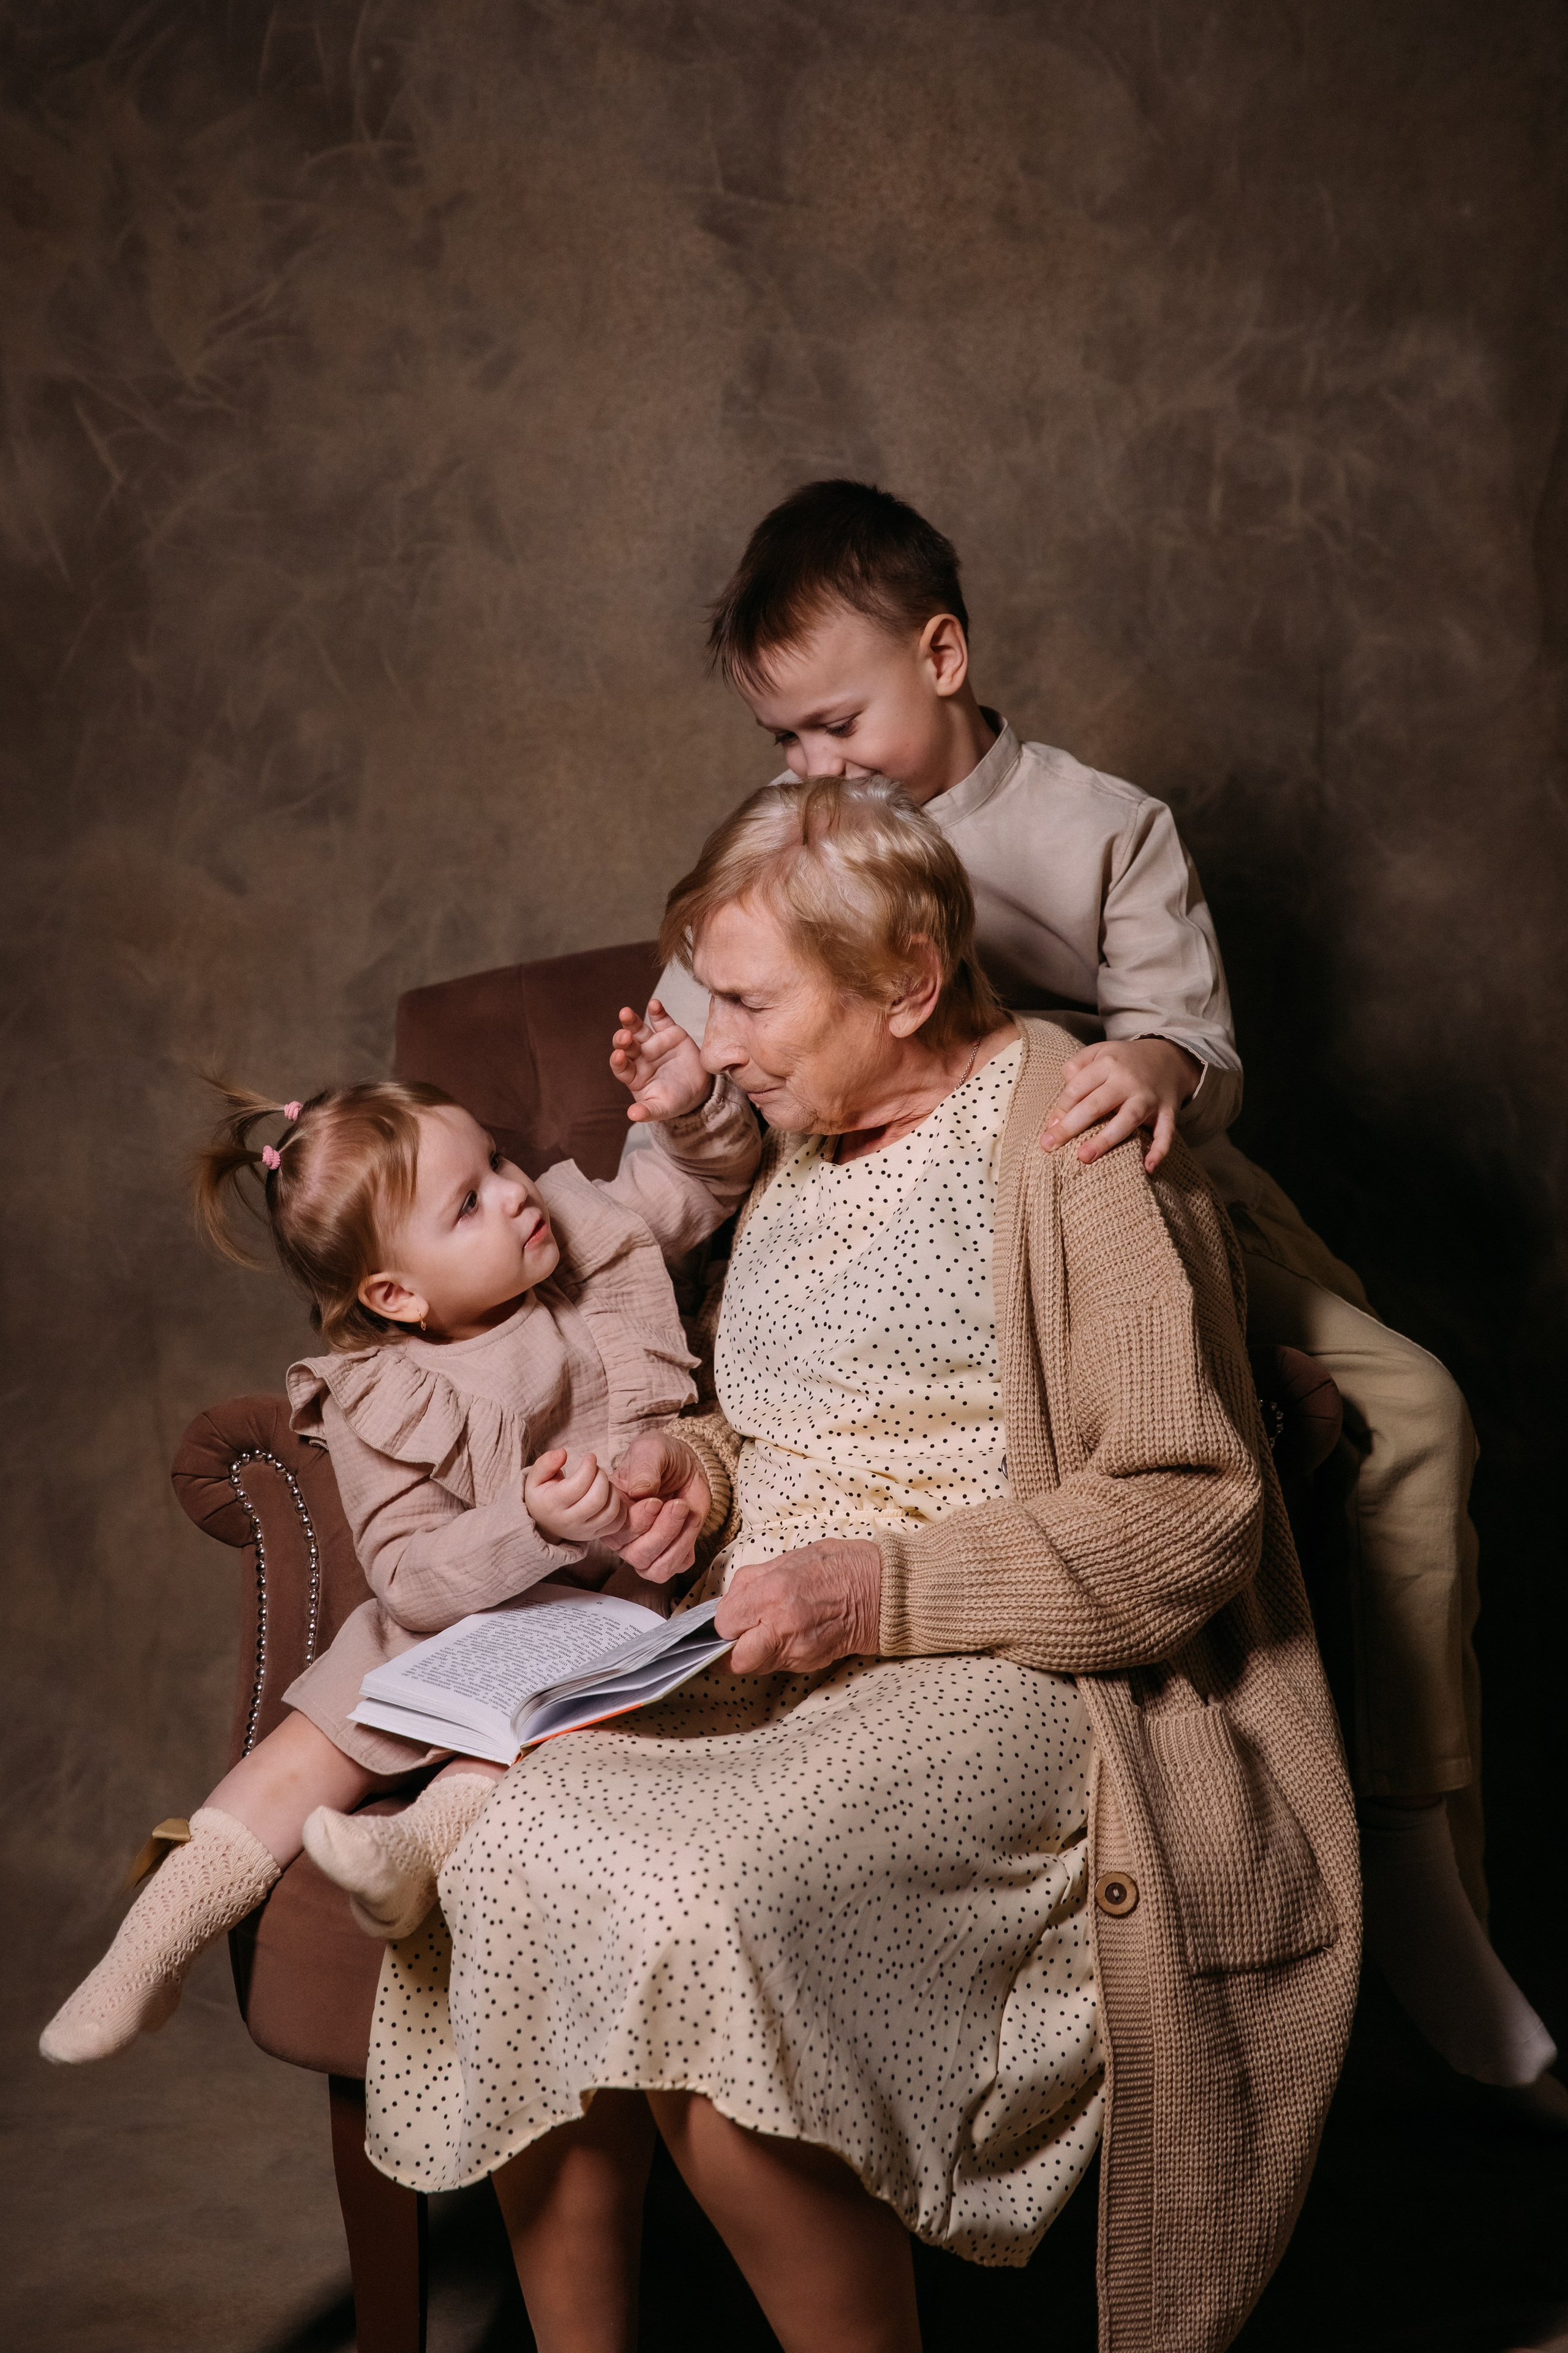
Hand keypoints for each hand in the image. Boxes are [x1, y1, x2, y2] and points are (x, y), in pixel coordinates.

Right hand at [525, 1449, 635, 1546]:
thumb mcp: (535, 1478)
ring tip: (603, 1482)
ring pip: (610, 1511)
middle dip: (601, 1477)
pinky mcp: (595, 1535)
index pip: (578, 1485)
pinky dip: (619, 1507)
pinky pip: (617, 1524)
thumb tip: (563, 1453)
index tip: (590, 1457)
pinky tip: (609, 1496)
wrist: (543, 1524)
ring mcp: (584, 1531)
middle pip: (597, 1498)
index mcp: (552, 1505)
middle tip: (596, 1469)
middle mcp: (569, 1521)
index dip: (589, 1466)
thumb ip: (546, 1463)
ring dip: (612, 1490)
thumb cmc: (542, 1495)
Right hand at [607, 1432, 712, 1581]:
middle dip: (663, 1531)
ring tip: (688, 1511)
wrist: (684, 1464)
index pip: (617, 1532)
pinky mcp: (670, 1553)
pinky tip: (692, 1519)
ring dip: (677, 1542)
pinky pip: (676, 1567)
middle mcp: (624, 1536)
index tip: (655, 1501)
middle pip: (637, 1554)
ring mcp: (645, 1548)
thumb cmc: (660, 1456)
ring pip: (656, 1568)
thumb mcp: (651, 1450)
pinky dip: (687, 1546)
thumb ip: (644, 1468)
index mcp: (611, 1511)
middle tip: (679, 1504)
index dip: (638, 1521)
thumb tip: (639, 1491)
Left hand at [610, 1000, 711, 1123]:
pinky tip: (654, 1003)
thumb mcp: (662, 1109)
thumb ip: (647, 1111)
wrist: (699, 1090)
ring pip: (638, 1030)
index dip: (618, 1061)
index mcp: (634, 1075)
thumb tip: (632, 1116)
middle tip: (624, 1036)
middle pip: (626, 1045)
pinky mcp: (669, 1033)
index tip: (618, 1056)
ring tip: (625, 1013)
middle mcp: (640, 1057)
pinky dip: (657, 1011)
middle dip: (622, 1040)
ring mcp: (653, 1043)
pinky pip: (661, 1020)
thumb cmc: (675, 1101)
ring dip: (631, 1021)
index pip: (621, 1067)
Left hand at [715, 1539, 881, 1674]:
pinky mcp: (810, 1662)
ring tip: (766, 1630)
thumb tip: (731, 1601)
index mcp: (772, 1593)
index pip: (725, 1623)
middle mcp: (781, 1626)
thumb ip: (754, 1581)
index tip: (730, 1616)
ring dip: (752, 1652)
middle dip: (731, 1647)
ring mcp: (797, 1649)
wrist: (884, 1589)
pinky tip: (787, 1634)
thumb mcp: (790, 1558)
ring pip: (755, 1666)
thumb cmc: (841, 1565)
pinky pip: (778, 1664)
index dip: (723, 1621)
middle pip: (736, 1658)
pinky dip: (774, 1653)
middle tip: (739, 1633)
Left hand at [1039, 1038, 1200, 1172]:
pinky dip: (1160, 1150)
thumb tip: (1061, 1103)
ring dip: (1105, 1139)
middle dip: (1071, 1126)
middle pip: (1096, 1105)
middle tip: (1049, 1145)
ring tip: (1084, 1157)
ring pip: (1127, 1119)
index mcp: (1108, 1064)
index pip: (1077, 1088)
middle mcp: (1128, 1081)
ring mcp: (1149, 1097)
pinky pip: (1165, 1133)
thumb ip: (1076, 1066)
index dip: (1061, 1108)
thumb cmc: (1125, 1061)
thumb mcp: (1100, 1052)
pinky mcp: (1168, 1111)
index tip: (1049, 1128)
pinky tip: (1148, 1168)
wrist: (1169, 1057)